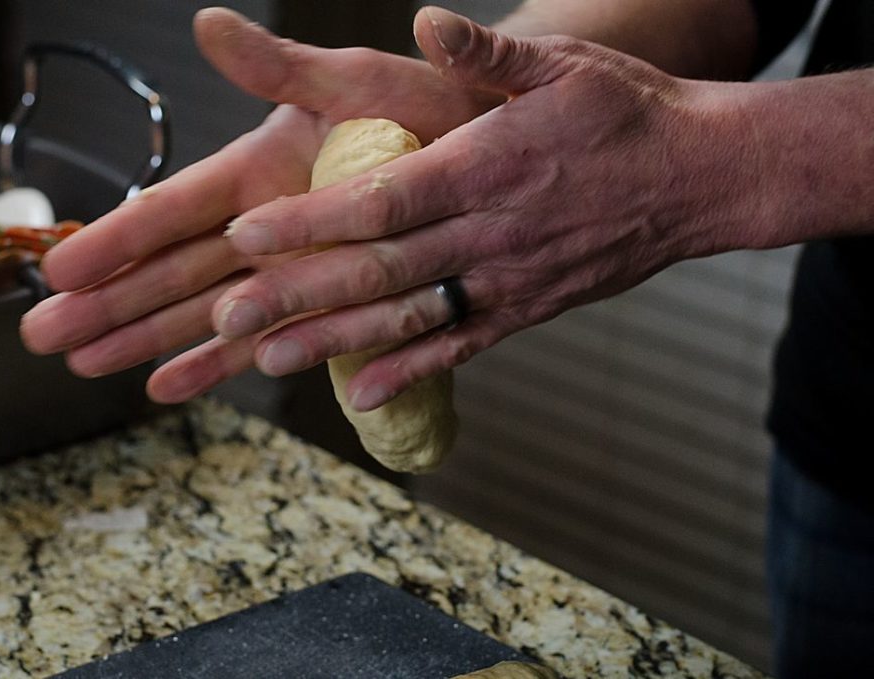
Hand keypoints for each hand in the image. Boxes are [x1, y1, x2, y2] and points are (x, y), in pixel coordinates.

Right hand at [19, 7, 500, 402]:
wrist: (491, 150)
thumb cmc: (428, 106)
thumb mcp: (357, 82)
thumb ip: (282, 70)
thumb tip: (211, 26)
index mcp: (263, 171)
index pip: (176, 210)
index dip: (118, 239)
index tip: (60, 265)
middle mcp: (265, 225)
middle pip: (172, 271)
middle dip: (109, 304)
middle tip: (42, 335)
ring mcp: (289, 269)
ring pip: (203, 312)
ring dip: (146, 339)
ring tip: (86, 365)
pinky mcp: (322, 303)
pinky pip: (263, 341)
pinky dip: (214, 364)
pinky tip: (167, 386)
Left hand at [214, 7, 763, 411]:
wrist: (700, 177)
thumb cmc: (627, 113)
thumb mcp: (563, 64)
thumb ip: (487, 54)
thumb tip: (427, 25)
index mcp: (488, 166)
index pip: (383, 199)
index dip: (312, 221)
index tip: (247, 236)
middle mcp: (491, 232)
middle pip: (380, 270)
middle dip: (299, 294)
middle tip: (228, 315)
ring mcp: (509, 280)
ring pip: (408, 317)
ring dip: (334, 341)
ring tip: (266, 360)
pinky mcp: (527, 310)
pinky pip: (460, 347)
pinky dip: (410, 372)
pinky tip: (360, 396)